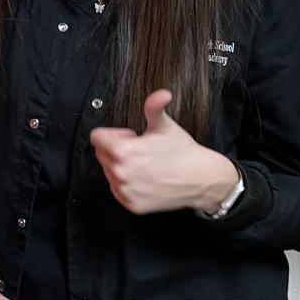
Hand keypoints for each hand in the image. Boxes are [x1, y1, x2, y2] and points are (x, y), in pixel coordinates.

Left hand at [90, 89, 239, 215]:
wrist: (202, 179)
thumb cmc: (183, 151)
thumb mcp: (165, 125)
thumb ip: (154, 107)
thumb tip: (161, 93)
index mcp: (123, 151)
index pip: (97, 138)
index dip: (114, 134)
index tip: (131, 136)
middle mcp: (120, 174)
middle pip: (101, 154)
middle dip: (117, 149)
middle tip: (140, 149)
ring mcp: (126, 191)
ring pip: (109, 172)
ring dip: (121, 166)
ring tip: (145, 164)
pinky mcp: (132, 205)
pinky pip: (118, 190)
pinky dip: (127, 184)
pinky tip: (146, 178)